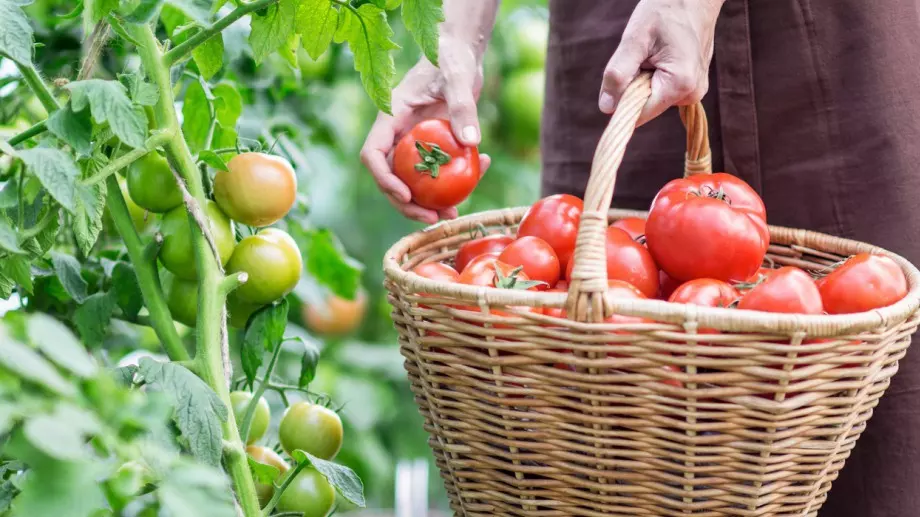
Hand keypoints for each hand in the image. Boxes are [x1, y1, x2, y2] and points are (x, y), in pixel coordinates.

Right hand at [361, 38, 490, 223]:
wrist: (461, 54)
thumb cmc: (452, 58)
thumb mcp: (458, 78)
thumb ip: (463, 106)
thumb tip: (470, 143)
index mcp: (390, 116)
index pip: (373, 154)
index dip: (384, 179)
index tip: (406, 194)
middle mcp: (397, 133)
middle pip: (390, 176)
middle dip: (407, 203)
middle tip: (433, 218)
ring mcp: (413, 142)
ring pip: (412, 180)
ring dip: (428, 202)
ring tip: (453, 214)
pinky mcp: (431, 146)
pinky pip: (437, 171)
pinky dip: (453, 180)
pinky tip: (479, 175)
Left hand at [598, 0, 724, 124]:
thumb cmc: (665, 10)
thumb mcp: (635, 39)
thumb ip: (618, 74)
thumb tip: (606, 107)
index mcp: (680, 85)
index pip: (640, 114)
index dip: (622, 103)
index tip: (617, 80)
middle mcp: (692, 93)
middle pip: (646, 106)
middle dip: (635, 85)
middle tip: (642, 55)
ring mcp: (696, 89)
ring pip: (654, 98)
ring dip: (644, 79)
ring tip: (654, 52)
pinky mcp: (694, 84)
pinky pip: (663, 89)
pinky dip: (655, 76)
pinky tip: (662, 54)